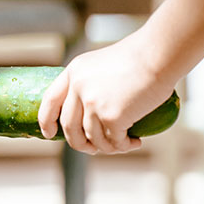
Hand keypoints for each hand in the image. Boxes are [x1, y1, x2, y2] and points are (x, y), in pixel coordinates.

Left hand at [37, 33, 175, 154]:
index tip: (49, 134)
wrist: (158, 54)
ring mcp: (93, 103)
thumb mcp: (102, 65)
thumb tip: (90, 114)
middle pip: (69, 127)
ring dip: (108, 147)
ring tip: (124, 144)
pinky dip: (125, 146)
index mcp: (74, 72)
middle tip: (93, 149)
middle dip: (79, 144)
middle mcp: (78, 87)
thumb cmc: (138, 58)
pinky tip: (135, 142)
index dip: (46, 120)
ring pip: (93, 138)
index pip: (50, 100)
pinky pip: (114, 141)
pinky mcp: (111, 116)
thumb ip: (91, 84)